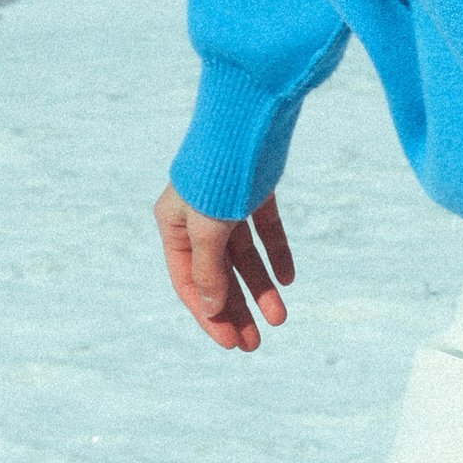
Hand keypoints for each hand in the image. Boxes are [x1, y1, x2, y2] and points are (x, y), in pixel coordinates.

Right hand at [155, 184, 294, 353]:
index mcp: (173, 225)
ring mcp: (227, 204)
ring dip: (261, 287)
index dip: (210, 316)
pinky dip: (276, 253)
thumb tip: (213, 310)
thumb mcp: (207, 229)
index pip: (189, 282)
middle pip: (218, 274)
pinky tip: (289, 279)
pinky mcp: (254, 192)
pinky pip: (265, 231)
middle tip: (256, 344)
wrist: (246, 118)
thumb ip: (208, 271)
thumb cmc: (217, 175)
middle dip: (237, 309)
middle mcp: (197, 216)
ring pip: (244, 256)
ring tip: (280, 318)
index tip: (231, 344)